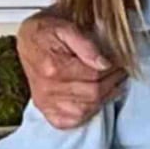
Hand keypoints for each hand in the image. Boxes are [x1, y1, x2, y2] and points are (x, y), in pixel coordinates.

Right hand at [17, 9, 125, 128]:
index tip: (120, 63)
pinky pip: (71, 120)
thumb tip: (104, 63)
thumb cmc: (47, 32)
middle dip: (112, 83)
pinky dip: (87, 113)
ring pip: (85, 109)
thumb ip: (87, 45)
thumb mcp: (67, 28)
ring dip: (104, 98)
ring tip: (113, 84)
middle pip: (92, 94)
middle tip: (121, 73)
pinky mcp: (46, 110)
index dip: (112, 70)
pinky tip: (95, 100)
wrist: (28, 39)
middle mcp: (48, 88)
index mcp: (53, 67)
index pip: (94, 75)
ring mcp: (46, 102)